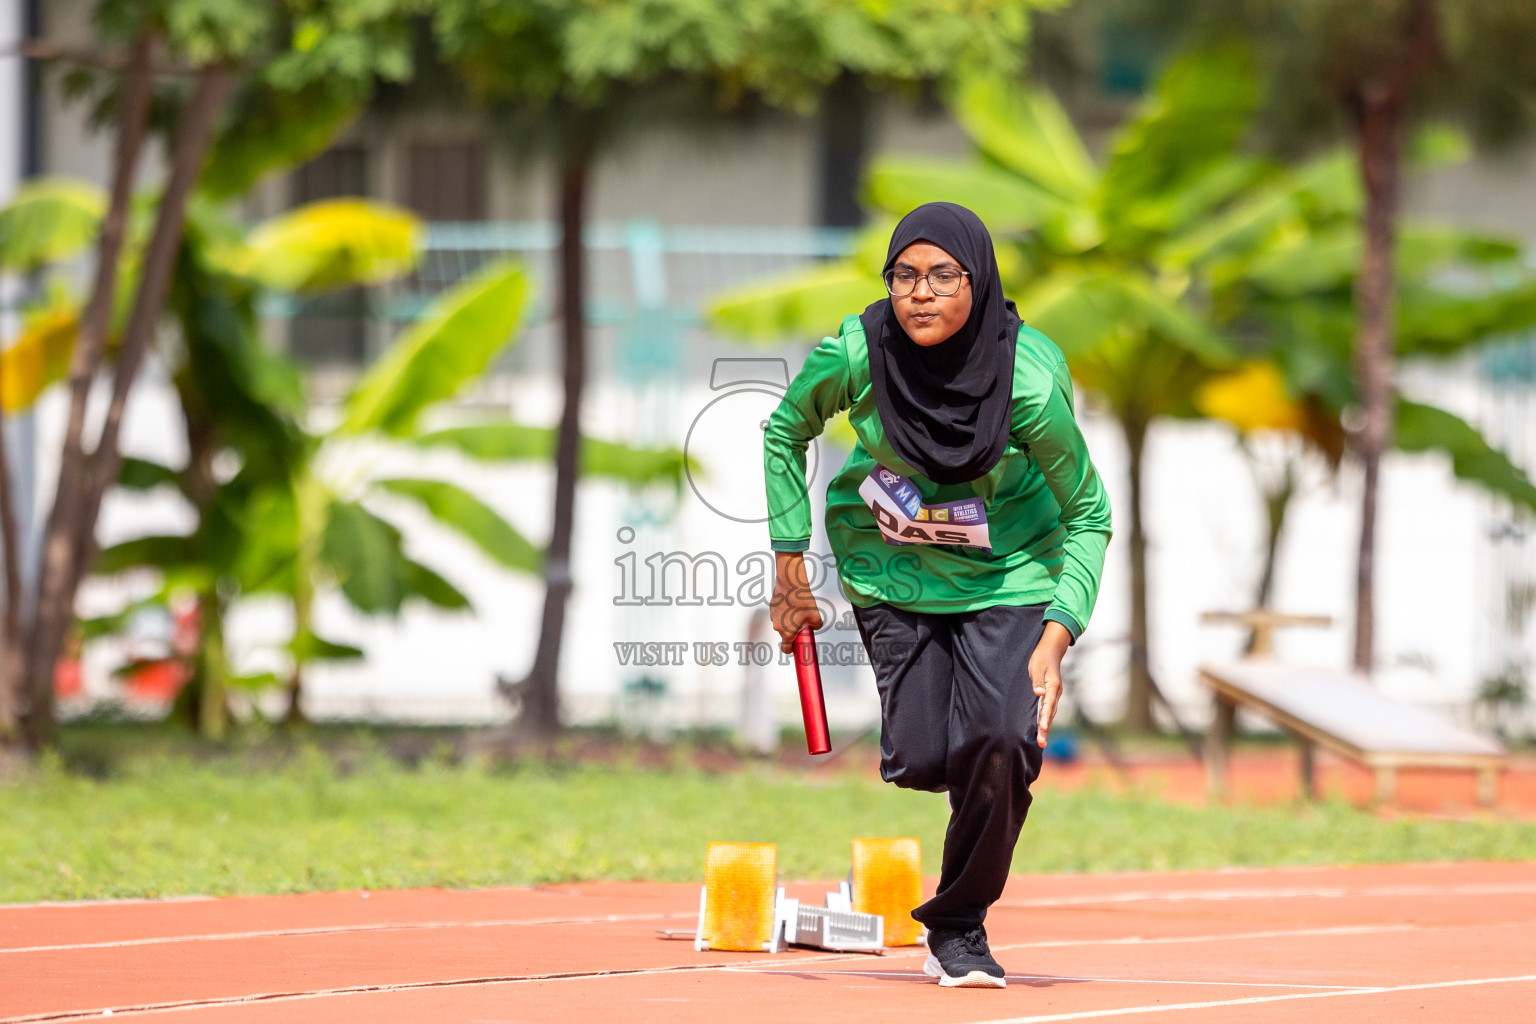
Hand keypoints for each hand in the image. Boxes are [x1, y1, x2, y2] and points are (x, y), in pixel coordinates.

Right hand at [770, 552, 822, 652]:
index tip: (797, 649)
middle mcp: (778, 626)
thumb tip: (816, 626)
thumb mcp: (815, 615)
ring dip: (789, 621)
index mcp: (787, 632)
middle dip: (794, 631)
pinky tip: (792, 604)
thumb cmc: (800, 600)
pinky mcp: (772, 608)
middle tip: (802, 624)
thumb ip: (816, 625)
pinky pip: (779, 614)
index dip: (792, 650)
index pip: (786, 649)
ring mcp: (773, 617)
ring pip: (782, 624)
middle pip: (785, 635)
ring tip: (798, 611)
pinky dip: (785, 612)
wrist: (790, 584)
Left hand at [1029, 621, 1072, 747]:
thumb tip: (1039, 693)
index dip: (1045, 716)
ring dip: (1046, 728)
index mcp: (1053, 686)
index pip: (1048, 704)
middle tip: (1041, 743)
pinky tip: (1042, 731)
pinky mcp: (1051, 697)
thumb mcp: (1037, 667)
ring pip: (1050, 715)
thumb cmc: (1042, 658)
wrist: (1050, 651)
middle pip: (1051, 713)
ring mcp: (1055, 696)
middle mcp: (1056, 693)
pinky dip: (1046, 722)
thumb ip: (1037, 681)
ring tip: (1041, 742)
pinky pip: (1049, 712)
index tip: (1042, 727)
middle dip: (1046, 729)